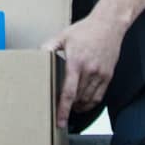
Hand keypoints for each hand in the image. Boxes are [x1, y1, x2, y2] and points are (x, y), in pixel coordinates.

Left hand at [41, 14, 124, 128]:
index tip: (60, 120)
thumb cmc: (85, 29)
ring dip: (78, 106)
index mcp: (76, 62)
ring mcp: (100, 74)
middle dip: (68, 106)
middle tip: (59, 110)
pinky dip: (90, 103)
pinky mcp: (108, 75)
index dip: (63, 109)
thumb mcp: (62, 36)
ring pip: (88, 99)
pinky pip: (99, 96)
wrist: (109, 24)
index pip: (68, 92)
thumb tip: (36, 57)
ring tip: (71, 107)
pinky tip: (83, 103)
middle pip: (77, 98)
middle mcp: (89, 70)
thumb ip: (48, 47)